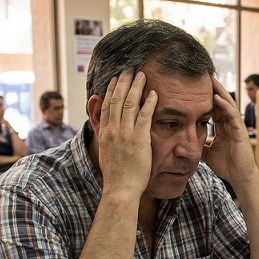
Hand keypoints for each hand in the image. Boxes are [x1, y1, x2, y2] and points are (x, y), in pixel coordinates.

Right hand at [96, 71, 155, 195]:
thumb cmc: (116, 176)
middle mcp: (113, 131)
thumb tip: (107, 132)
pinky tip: (154, 94)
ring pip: (129, 104)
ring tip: (142, 75)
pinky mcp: (139, 140)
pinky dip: (149, 104)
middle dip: (123, 83)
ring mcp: (125, 134)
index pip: (106, 106)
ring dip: (136, 88)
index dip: (111, 90)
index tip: (116, 79)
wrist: (120, 188)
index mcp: (105, 133)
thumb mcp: (106, 153)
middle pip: (116, 100)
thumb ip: (107, 140)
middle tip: (129, 70)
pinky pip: (144, 117)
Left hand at [203, 78, 258, 185]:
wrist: (239, 177)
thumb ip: (199, 145)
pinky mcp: (240, 130)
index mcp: (222, 127)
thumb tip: (183, 143)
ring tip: (210, 80)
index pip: (212, 108)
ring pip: (227, 104)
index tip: (193, 88)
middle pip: (220, 102)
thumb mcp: (206, 153)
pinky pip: (232, 115)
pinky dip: (225, 106)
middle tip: (202, 76)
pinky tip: (217, 97)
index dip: (204, 98)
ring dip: (219, 92)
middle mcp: (229, 123)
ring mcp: (235, 126)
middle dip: (212, 89)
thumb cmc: (226, 165)